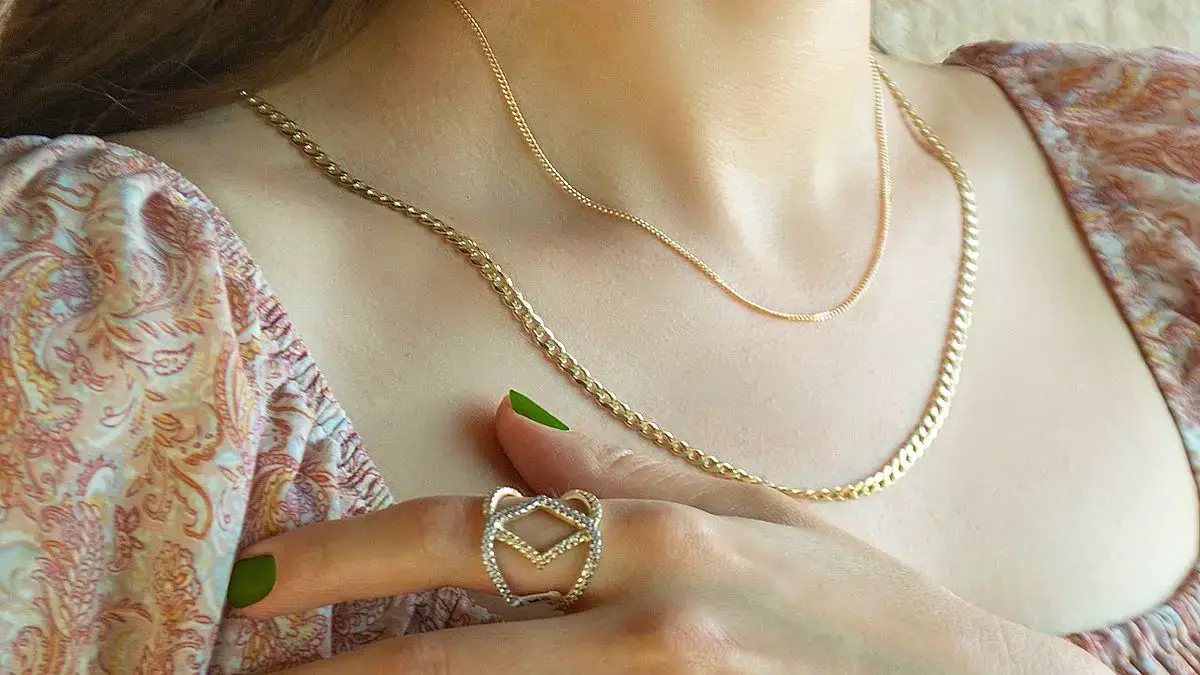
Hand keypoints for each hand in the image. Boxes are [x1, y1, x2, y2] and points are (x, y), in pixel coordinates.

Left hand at [229, 393, 1108, 673]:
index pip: (465, 534)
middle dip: (323, 672)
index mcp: (667, 542)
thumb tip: (505, 416)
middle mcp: (657, 626)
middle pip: (440, 657)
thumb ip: (626, 475)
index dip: (342, 557)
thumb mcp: (759, 520)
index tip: (255, 580)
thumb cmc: (873, 620)